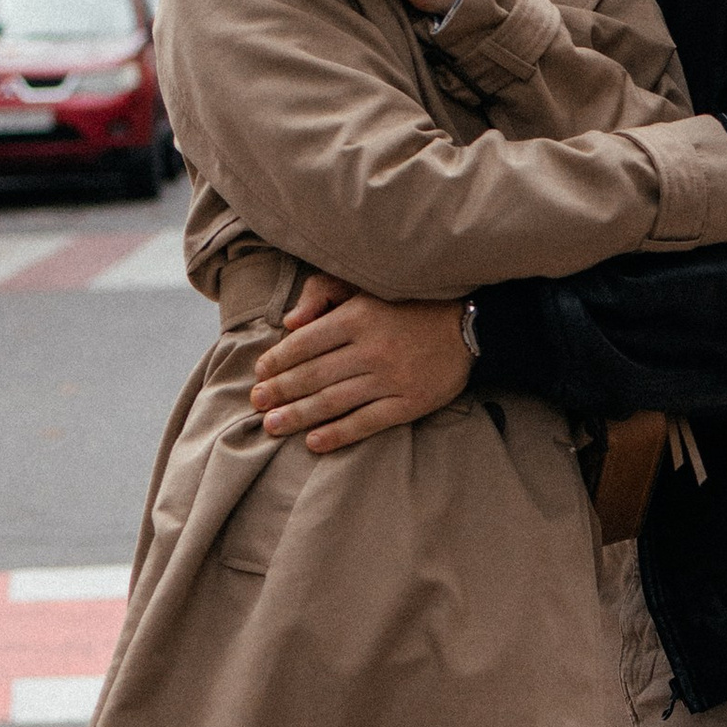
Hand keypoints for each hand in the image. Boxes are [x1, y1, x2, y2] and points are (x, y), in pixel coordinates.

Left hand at [252, 286, 472, 452]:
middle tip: (256, 403)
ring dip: (298, 415)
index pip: (305, 344)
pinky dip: (338, 434)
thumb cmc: (411, 301)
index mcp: (359, 316)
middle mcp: (373, 349)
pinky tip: (314, 442)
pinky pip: (367, 422)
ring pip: (334, 402)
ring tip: (272, 425)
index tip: (260, 373)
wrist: (470, 323)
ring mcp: (392, 379)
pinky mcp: (411, 403)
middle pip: (314, 376)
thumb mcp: (366, 283)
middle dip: (280, 391)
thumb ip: (324, 292)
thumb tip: (290, 323)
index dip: (277, 361)